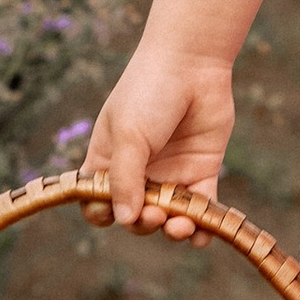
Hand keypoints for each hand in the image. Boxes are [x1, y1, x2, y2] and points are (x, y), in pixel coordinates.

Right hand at [82, 44, 234, 239]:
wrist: (193, 64)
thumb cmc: (149, 93)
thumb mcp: (129, 135)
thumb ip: (125, 179)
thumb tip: (122, 220)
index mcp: (109, 161)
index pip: (96, 201)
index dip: (102, 213)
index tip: (111, 213)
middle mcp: (139, 172)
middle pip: (134, 216)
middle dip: (143, 223)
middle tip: (155, 214)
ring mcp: (170, 173)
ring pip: (168, 217)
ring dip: (172, 230)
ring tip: (179, 227)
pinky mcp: (201, 171)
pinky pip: (201, 208)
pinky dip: (203, 226)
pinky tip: (202, 235)